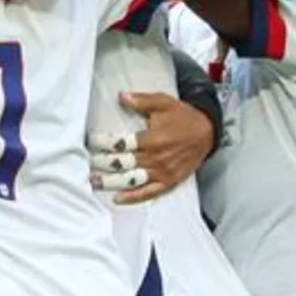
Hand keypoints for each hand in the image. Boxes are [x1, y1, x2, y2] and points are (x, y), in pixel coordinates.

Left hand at [88, 92, 214, 204]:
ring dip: (111, 182)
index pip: (121, 143)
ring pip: (132, 180)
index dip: (103, 143)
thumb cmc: (184, 117)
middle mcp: (156, 157)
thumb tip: (122, 96)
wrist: (208, 132)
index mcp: (152, 138)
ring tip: (95, 182)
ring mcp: (162, 172)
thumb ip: (142, 101)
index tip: (91, 142)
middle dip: (103, 163)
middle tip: (87, 162)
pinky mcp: (169, 182)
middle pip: (123, 163)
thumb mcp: (164, 102)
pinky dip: (133, 197)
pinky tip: (118, 199)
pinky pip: (149, 193)